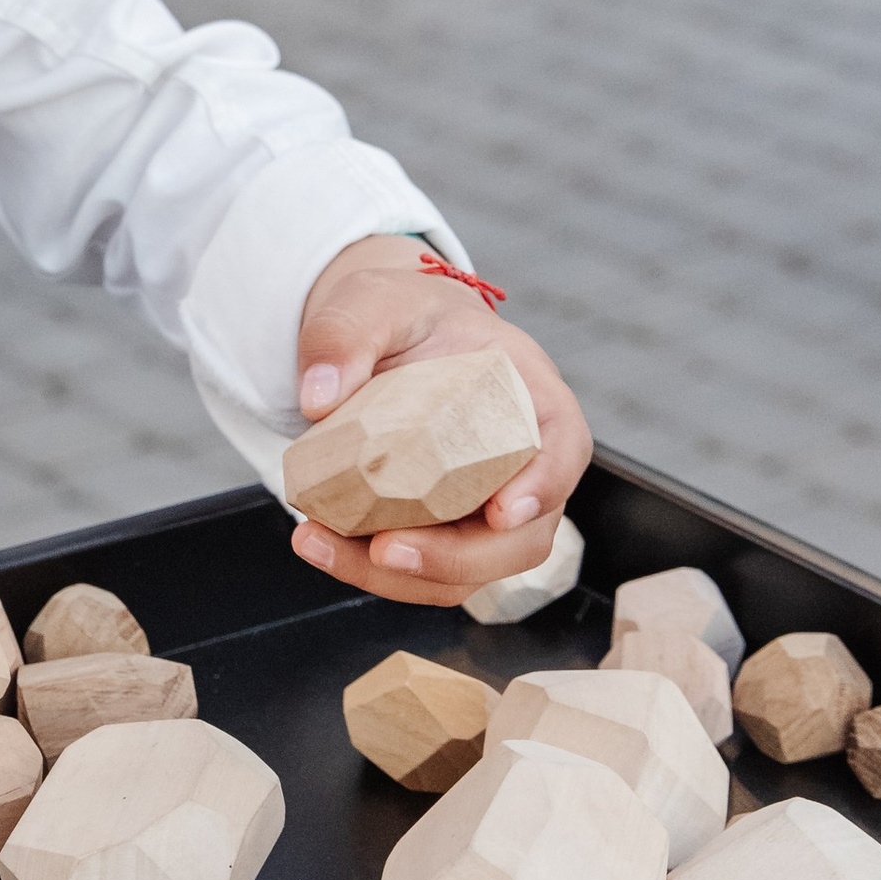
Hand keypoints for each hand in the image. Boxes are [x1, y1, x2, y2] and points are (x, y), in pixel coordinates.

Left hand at [289, 236, 589, 608]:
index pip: (563, 450)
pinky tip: (317, 541)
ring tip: (324, 545)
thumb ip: (345, 334)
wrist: (384, 337)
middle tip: (387, 550)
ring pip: (468, 570)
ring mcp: (484, 506)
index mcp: (532, 398)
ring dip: (400, 576)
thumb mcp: (372, 303)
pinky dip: (369, 567)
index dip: (543, 486)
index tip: (501, 511)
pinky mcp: (440, 529)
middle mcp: (521, 464)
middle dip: (456, 557)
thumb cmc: (401, 315)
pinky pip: (421, 567)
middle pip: (522, 537)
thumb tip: (317, 396)